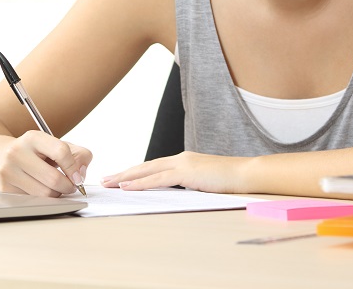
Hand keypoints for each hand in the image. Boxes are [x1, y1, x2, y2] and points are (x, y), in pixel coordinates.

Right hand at [0, 131, 91, 196]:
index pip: (61, 152)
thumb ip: (77, 155)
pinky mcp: (4, 189)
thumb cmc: (32, 153)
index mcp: (33, 138)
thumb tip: (81, 174)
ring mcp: (8, 171)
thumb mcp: (53, 145)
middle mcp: (17, 152)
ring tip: (53, 187)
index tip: (78, 177)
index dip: (74, 168)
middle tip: (70, 186)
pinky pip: (34, 201)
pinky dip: (43, 199)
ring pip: (45, 194)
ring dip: (56, 194)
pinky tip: (39, 189)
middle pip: (54, 179)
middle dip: (68, 186)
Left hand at [101, 152, 250, 193]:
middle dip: (124, 173)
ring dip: (126, 177)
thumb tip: (175, 194)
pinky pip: (158, 178)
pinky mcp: (186, 172)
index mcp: (183, 161)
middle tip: (105, 180)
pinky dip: (140, 183)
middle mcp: (179, 159)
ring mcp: (182, 164)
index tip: (120, 178)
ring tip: (110, 183)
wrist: (246, 174)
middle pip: (145, 167)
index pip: (152, 167)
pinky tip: (127, 186)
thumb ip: (188, 185)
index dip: (135, 173)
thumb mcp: (203, 183)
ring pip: (147, 170)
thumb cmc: (229, 181)